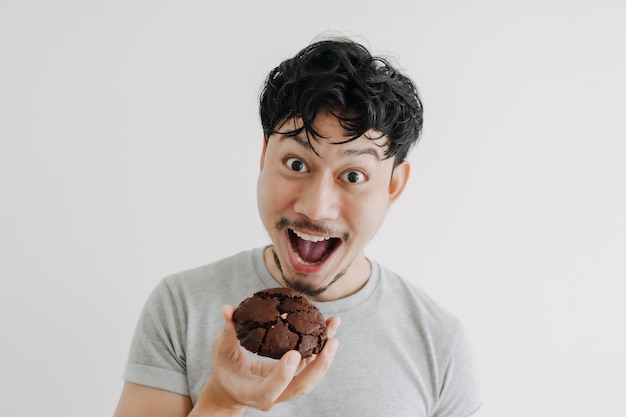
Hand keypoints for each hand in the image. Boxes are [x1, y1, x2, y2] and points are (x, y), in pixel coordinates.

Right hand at [192, 305, 340, 415]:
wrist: (231, 387)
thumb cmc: (225, 367)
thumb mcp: (221, 350)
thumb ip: (228, 331)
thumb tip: (228, 309)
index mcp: (251, 392)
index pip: (269, 390)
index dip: (283, 375)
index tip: (294, 354)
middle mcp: (272, 395)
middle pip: (300, 387)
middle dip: (319, 366)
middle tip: (331, 341)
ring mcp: (285, 389)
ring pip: (310, 378)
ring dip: (325, 355)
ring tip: (334, 328)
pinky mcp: (294, 377)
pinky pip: (311, 365)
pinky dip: (322, 348)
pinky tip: (330, 328)